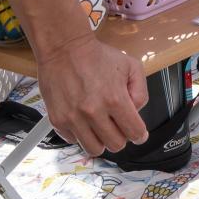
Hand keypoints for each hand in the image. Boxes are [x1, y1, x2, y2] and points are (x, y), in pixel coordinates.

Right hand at [34, 34, 148, 155]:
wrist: (65, 49)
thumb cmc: (97, 56)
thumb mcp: (131, 66)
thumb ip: (141, 91)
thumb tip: (136, 112)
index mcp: (115, 99)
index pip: (133, 131)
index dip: (139, 135)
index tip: (138, 135)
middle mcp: (94, 112)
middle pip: (115, 144)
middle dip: (121, 137)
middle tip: (118, 127)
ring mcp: (74, 118)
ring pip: (94, 149)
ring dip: (101, 141)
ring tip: (101, 128)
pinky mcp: (58, 121)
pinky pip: (74, 141)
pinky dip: (81, 135)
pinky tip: (84, 122)